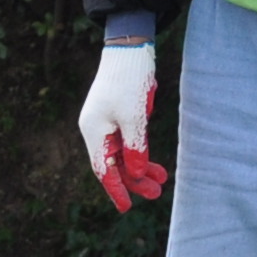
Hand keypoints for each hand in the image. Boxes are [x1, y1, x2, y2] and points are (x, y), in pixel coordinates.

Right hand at [76, 40, 166, 210]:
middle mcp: (96, 129)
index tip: (127, 208)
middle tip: (157, 193)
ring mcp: (106, 122)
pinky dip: (141, 151)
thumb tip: (136, 174)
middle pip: (114, 164)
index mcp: (94, 131)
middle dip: (135, 180)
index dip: (116, 190)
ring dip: (141, 167)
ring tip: (162, 179)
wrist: (129, 48)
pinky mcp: (118, 115)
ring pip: (123, 153)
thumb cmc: (129, 80)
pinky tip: (153, 161)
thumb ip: (136, 148)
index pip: (103, 169)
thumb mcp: (135, 118)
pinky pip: (128, 141)